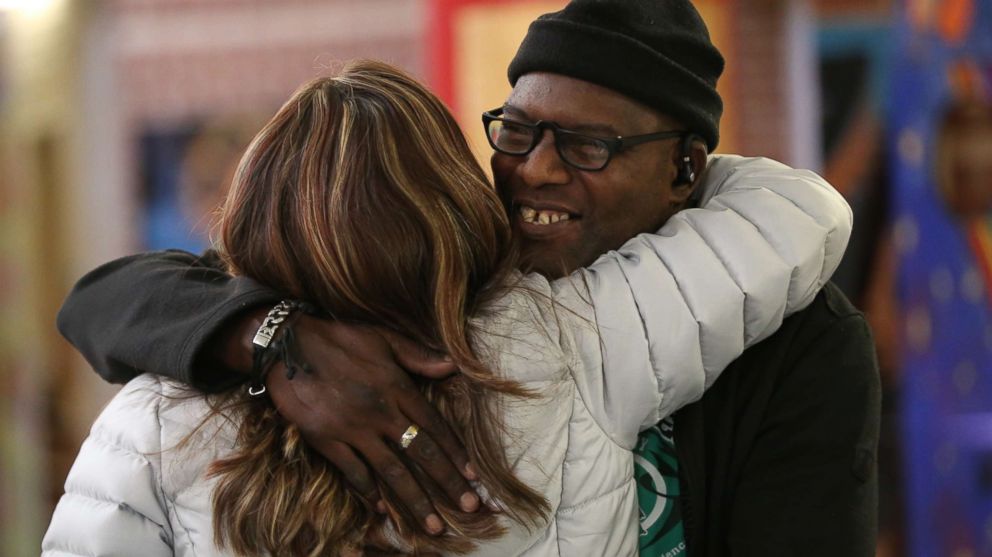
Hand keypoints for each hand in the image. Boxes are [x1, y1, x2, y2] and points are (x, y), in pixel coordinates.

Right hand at [264, 316, 480, 534]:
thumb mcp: (382, 338)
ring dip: (415, 500)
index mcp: (397, 386)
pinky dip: (369, 493)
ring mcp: (353, 428)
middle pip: (421, 453)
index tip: (475, 476)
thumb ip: (418, 355)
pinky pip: (353, 472)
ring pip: (392, 470)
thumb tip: (453, 366)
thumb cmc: (338, 339)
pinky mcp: (326, 440)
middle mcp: (381, 411)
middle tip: (469, 507)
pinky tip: (383, 511)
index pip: (435, 426)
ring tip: (432, 525)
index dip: (457, 453)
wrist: (286, 345)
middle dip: (448, 482)